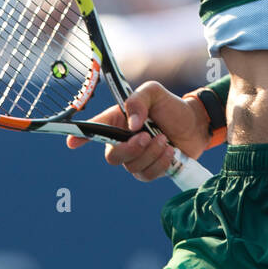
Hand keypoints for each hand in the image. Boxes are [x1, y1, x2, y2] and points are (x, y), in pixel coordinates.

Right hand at [65, 80, 208, 181]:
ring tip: (165, 139)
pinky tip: (170, 151)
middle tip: (147, 135)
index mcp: (118, 120)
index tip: (72, 141)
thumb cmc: (171, 106)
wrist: (195, 124)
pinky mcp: (150, 169)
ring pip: (132, 166)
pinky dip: (160, 163)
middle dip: (130, 149)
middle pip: (112, 156)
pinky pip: (147, 175)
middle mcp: (123, 141)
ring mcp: (136, 157)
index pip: (95, 129)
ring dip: (151, 153)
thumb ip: (139, 100)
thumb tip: (132, 125)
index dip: (80, 136)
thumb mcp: (154, 93)